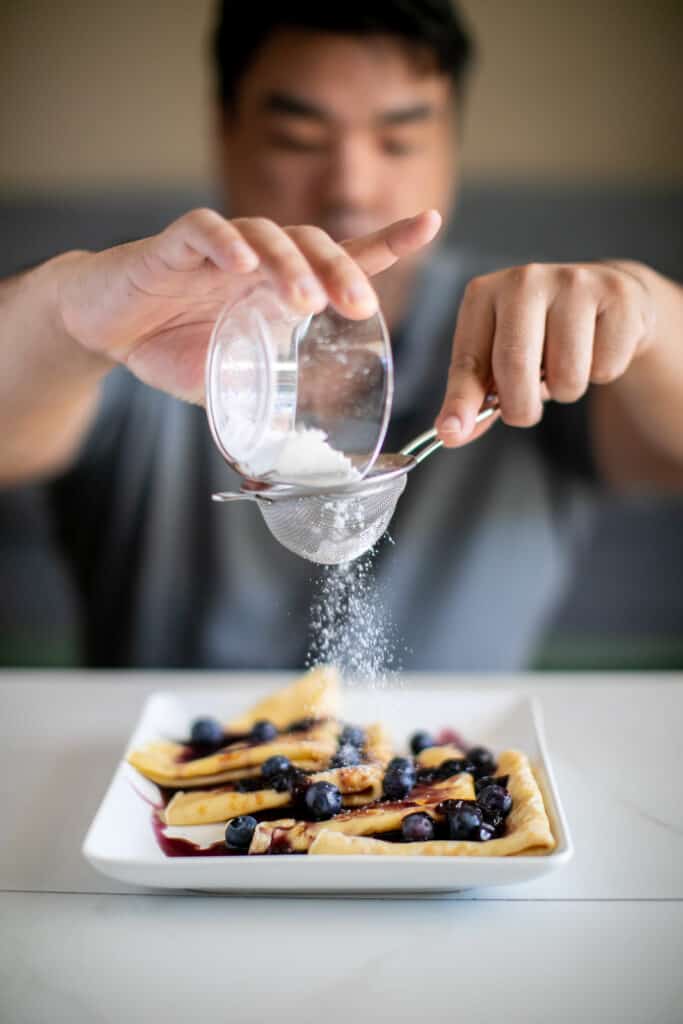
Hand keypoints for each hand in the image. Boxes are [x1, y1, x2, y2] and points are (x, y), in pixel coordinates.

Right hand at [56, 207, 440, 402]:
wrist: (105, 328)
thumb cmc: (170, 348)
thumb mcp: (229, 382)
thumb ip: (264, 400)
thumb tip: (300, 449)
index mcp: (277, 288)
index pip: (341, 255)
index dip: (386, 239)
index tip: (430, 224)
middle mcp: (256, 261)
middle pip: (312, 243)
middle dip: (341, 270)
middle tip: (356, 306)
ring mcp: (216, 249)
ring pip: (265, 233)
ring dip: (289, 264)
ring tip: (304, 301)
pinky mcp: (171, 246)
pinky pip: (201, 228)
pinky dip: (222, 241)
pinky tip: (240, 262)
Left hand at [436, 261, 655, 445]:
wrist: (604, 299)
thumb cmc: (540, 336)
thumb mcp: (498, 359)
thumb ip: (474, 397)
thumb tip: (451, 434)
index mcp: (483, 294)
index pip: (468, 360)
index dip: (461, 401)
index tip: (451, 433)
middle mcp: (525, 280)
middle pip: (515, 366)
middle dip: (520, 409)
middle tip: (525, 412)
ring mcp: (574, 282)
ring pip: (566, 375)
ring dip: (566, 390)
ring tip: (566, 365)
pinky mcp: (617, 294)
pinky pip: (605, 368)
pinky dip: (602, 373)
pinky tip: (597, 346)